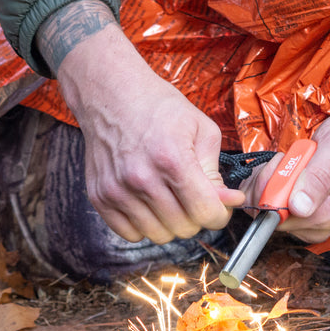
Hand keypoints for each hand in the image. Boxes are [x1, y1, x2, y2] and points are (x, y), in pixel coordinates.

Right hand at [39, 0, 244, 243]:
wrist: (112, 95)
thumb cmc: (160, 108)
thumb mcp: (202, 129)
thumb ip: (216, 170)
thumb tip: (230, 201)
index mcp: (172, 159)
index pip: (204, 212)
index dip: (220, 214)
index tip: (221, 206)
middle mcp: (142, 178)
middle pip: (183, 228)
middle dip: (197, 217)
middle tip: (196, 197)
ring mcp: (117, 190)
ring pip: (158, 235)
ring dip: (172, 223)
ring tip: (173, 198)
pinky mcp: (99, 197)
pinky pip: (130, 234)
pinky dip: (145, 225)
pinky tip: (151, 204)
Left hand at [247, 64, 329, 242]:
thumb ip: (319, 177)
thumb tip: (299, 207)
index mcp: (325, 214)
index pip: (275, 214)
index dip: (270, 186)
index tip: (283, 161)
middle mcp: (317, 224)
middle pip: (267, 213)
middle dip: (268, 181)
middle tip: (289, 157)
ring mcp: (310, 220)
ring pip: (267, 209)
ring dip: (270, 180)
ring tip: (293, 161)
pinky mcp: (304, 214)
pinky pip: (272, 205)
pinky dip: (271, 183)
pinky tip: (288, 169)